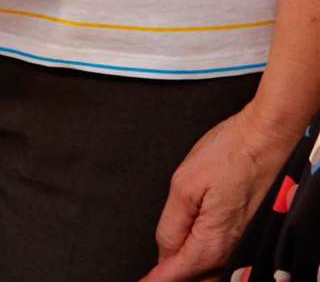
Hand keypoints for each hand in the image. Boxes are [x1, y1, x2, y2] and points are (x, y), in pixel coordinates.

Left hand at [138, 105, 289, 281]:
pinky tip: (187, 247)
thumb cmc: (231, 153)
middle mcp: (229, 252)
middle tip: (150, 270)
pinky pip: (219, 258)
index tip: (142, 281)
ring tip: (164, 260)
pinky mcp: (244, 234)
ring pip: (207, 271)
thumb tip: (163, 250)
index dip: (154, 278)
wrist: (265, 140)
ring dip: (185, 267)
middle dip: (171, 274)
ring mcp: (239, 245)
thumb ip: (171, 224)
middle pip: (193, 278)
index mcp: (210, 243)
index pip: (174, 274)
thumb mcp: (185, 184)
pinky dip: (200, 258)